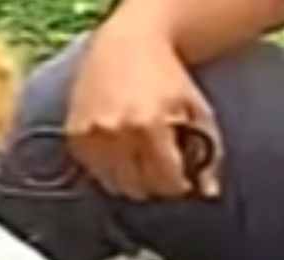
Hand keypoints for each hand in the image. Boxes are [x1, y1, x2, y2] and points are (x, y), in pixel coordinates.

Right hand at [66, 20, 222, 200]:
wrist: (129, 42)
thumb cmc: (169, 77)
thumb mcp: (197, 110)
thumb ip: (210, 153)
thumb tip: (209, 194)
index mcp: (150, 125)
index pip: (165, 182)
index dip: (177, 185)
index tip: (181, 179)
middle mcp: (116, 131)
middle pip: (138, 189)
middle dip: (153, 185)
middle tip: (160, 169)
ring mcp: (91, 133)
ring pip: (113, 185)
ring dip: (129, 180)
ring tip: (140, 160)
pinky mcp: (74, 134)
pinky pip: (93, 172)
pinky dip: (108, 169)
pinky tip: (120, 150)